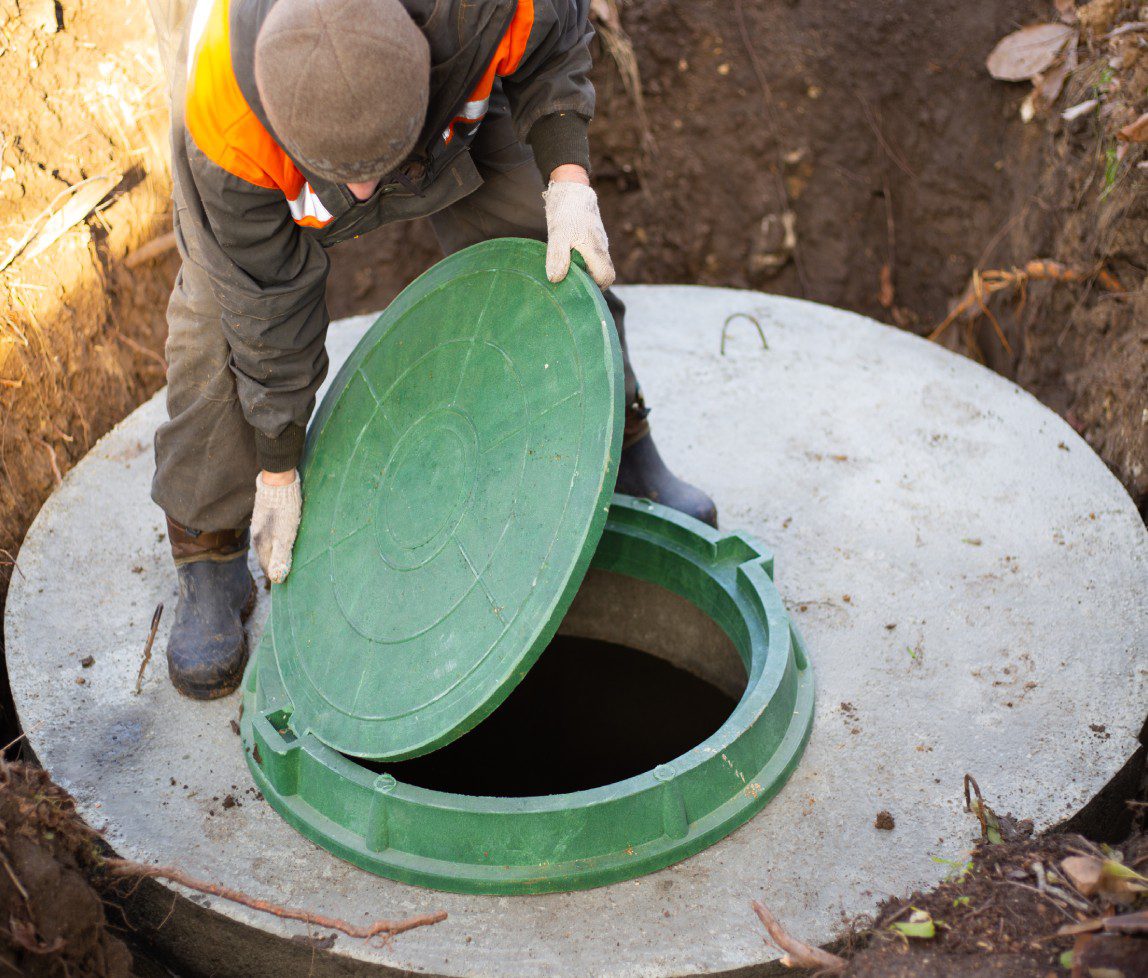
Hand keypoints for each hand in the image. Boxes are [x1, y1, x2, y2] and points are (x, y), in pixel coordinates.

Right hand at [252, 469, 301, 583]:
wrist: (278, 484)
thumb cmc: (284, 511)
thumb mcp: (285, 537)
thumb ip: (280, 557)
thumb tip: (277, 579)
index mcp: (262, 544)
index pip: (267, 566)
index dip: (276, 575)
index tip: (284, 582)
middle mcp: (257, 536)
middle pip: (265, 557)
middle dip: (274, 566)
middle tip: (284, 573)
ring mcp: (259, 526)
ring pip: (266, 546)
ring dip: (274, 554)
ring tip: (282, 560)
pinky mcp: (263, 516)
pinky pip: (267, 535)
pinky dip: (274, 542)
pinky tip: (279, 540)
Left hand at [542, 168, 614, 289]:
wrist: (572, 188)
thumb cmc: (566, 211)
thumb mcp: (557, 234)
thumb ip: (557, 256)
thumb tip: (555, 279)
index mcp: (596, 250)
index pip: (606, 277)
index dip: (596, 287)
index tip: (578, 288)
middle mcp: (601, 248)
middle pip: (603, 273)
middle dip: (589, 282)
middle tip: (569, 283)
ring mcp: (598, 243)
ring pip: (597, 265)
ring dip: (584, 272)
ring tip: (565, 272)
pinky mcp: (593, 238)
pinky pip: (592, 256)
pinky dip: (582, 262)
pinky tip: (566, 260)